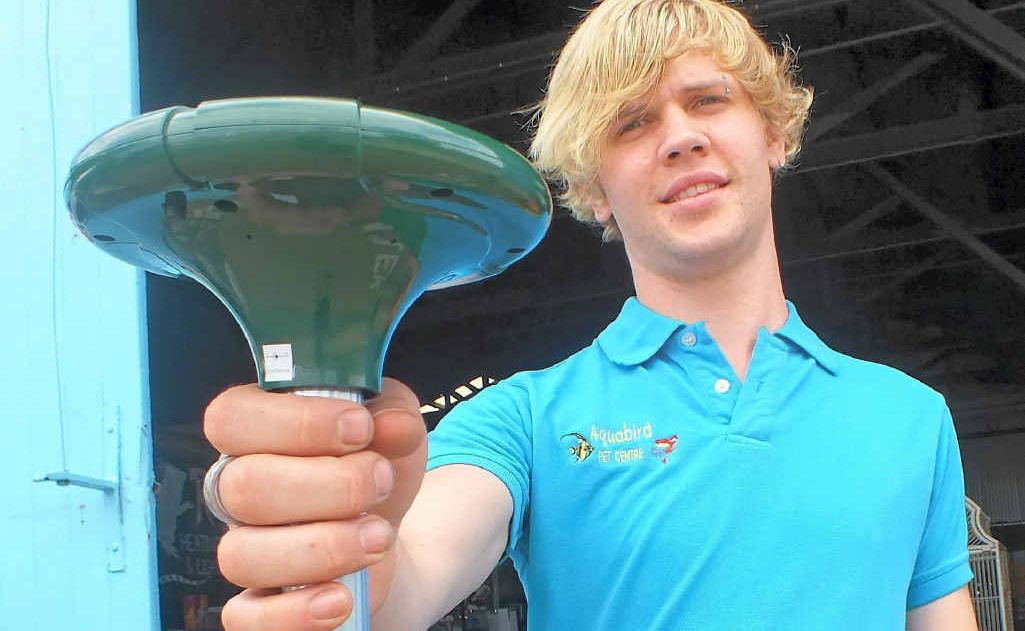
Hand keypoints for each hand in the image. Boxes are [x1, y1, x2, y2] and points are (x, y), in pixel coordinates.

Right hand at [203, 377, 426, 629]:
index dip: (295, 422)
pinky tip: (341, 597)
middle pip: (244, 488)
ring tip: (379, 538)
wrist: (387, 535)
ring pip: (243, 555)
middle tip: (380, 482)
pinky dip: (296, 613)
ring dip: (324, 547)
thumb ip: (395, 415)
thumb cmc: (375, 469)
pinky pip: (246, 619)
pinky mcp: (258, 607)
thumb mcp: (395, 431)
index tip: (360, 428)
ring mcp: (244, 550)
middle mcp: (237, 490)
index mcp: (254, 435)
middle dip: (329, 485)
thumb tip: (393, 425)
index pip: (232, 417)